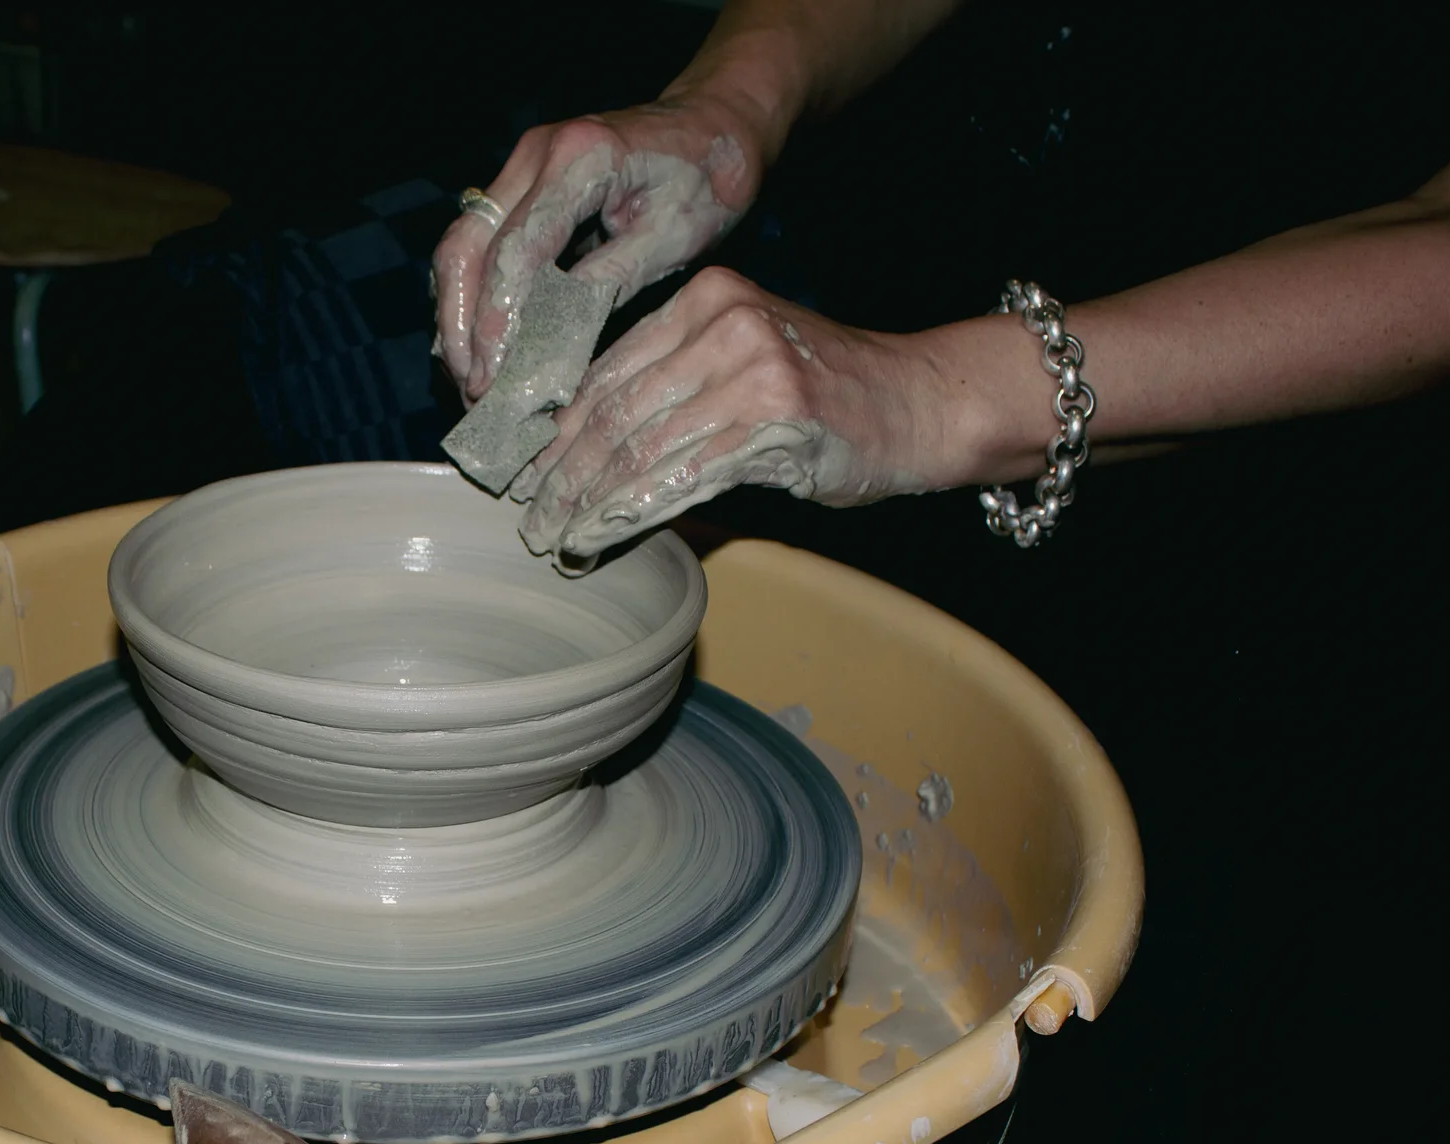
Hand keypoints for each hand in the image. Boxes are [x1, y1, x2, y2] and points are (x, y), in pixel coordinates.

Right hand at [434, 102, 759, 403]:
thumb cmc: (707, 179)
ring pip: (460, 249)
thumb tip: (549, 349)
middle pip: (465, 248)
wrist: (715, 125)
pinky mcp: (519, 187)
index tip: (492, 380)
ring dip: (458, 318)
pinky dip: (474, 300)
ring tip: (472, 380)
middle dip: (461, 327)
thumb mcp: (671, 238)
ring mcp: (520, 168)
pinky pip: (477, 247)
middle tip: (474, 391)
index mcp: (579, 160)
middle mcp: (534, 155)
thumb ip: (606, 284)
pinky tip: (481, 348)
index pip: (515, 252)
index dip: (497, 322)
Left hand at [512, 268, 975, 564]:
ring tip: (551, 536)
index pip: (607, 369)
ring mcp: (748, 369)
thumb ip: (676, 388)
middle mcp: (722, 323)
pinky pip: (678, 475)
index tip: (521, 471)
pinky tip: (596, 538)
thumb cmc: (836, 396)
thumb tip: (589, 448)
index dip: (555, 427)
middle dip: (559, 471)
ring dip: (584, 501)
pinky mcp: (772, 421)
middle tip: (526, 515)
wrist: (928, 402)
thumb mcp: (747, 365)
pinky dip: (628, 514)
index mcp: (705, 300)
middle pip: (612, 409)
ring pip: (637, 446)